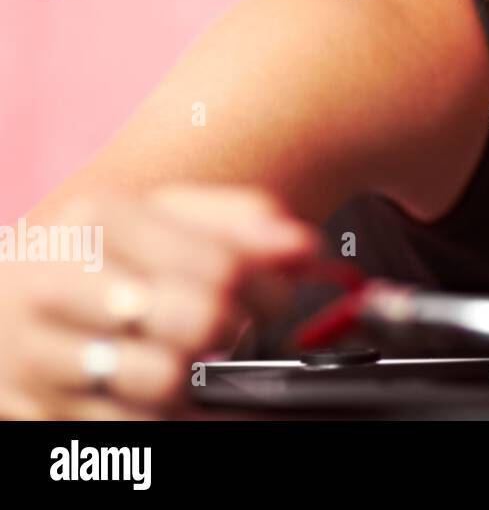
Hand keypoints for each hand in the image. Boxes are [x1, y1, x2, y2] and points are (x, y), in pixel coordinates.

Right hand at [0, 183, 318, 418]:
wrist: (10, 298)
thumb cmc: (108, 255)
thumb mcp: (167, 217)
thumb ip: (242, 220)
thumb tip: (304, 247)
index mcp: (100, 220)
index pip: (218, 265)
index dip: (269, 291)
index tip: (276, 300)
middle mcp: (59, 281)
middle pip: (196, 319)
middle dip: (238, 331)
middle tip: (240, 330)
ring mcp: (42, 351)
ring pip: (164, 380)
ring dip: (202, 378)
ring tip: (202, 359)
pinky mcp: (42, 409)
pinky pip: (136, 426)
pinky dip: (179, 417)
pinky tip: (185, 396)